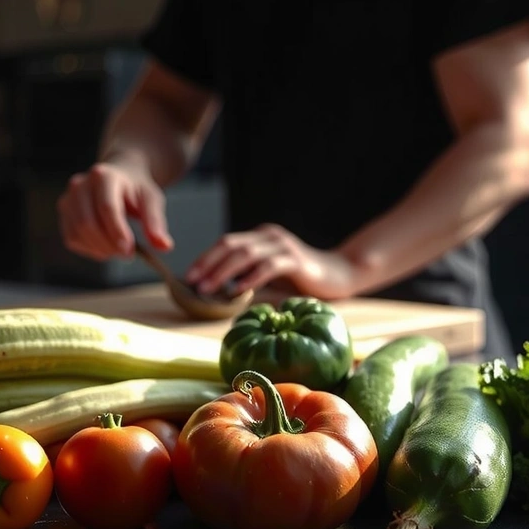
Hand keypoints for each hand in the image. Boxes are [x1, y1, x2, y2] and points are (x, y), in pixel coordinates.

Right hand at [57, 161, 171, 260]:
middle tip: (129, 254)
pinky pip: (72, 239)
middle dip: (109, 244)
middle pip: (88, 223)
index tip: (129, 251)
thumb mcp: (151, 200)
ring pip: (78, 233)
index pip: (107, 207)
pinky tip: (105, 246)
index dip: (116, 232)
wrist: (118, 177)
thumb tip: (164, 246)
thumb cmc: (135, 190)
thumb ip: (156, 222)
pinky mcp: (64, 213)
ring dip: (100, 249)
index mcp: (104, 176)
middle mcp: (80, 184)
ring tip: (119, 249)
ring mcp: (69, 198)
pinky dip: (90, 249)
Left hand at [184, 223, 359, 299]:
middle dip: (208, 264)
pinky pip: (268, 267)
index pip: (226, 243)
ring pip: (246, 254)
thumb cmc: (302, 281)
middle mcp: (269, 236)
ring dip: (222, 272)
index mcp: (261, 238)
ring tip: (207, 288)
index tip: (188, 277)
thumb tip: (217, 291)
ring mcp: (282, 246)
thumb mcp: (270, 278)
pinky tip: (237, 291)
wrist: (340, 275)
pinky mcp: (295, 260)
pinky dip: (250, 278)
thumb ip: (248, 278)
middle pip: (231, 245)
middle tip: (192, 282)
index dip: (205, 258)